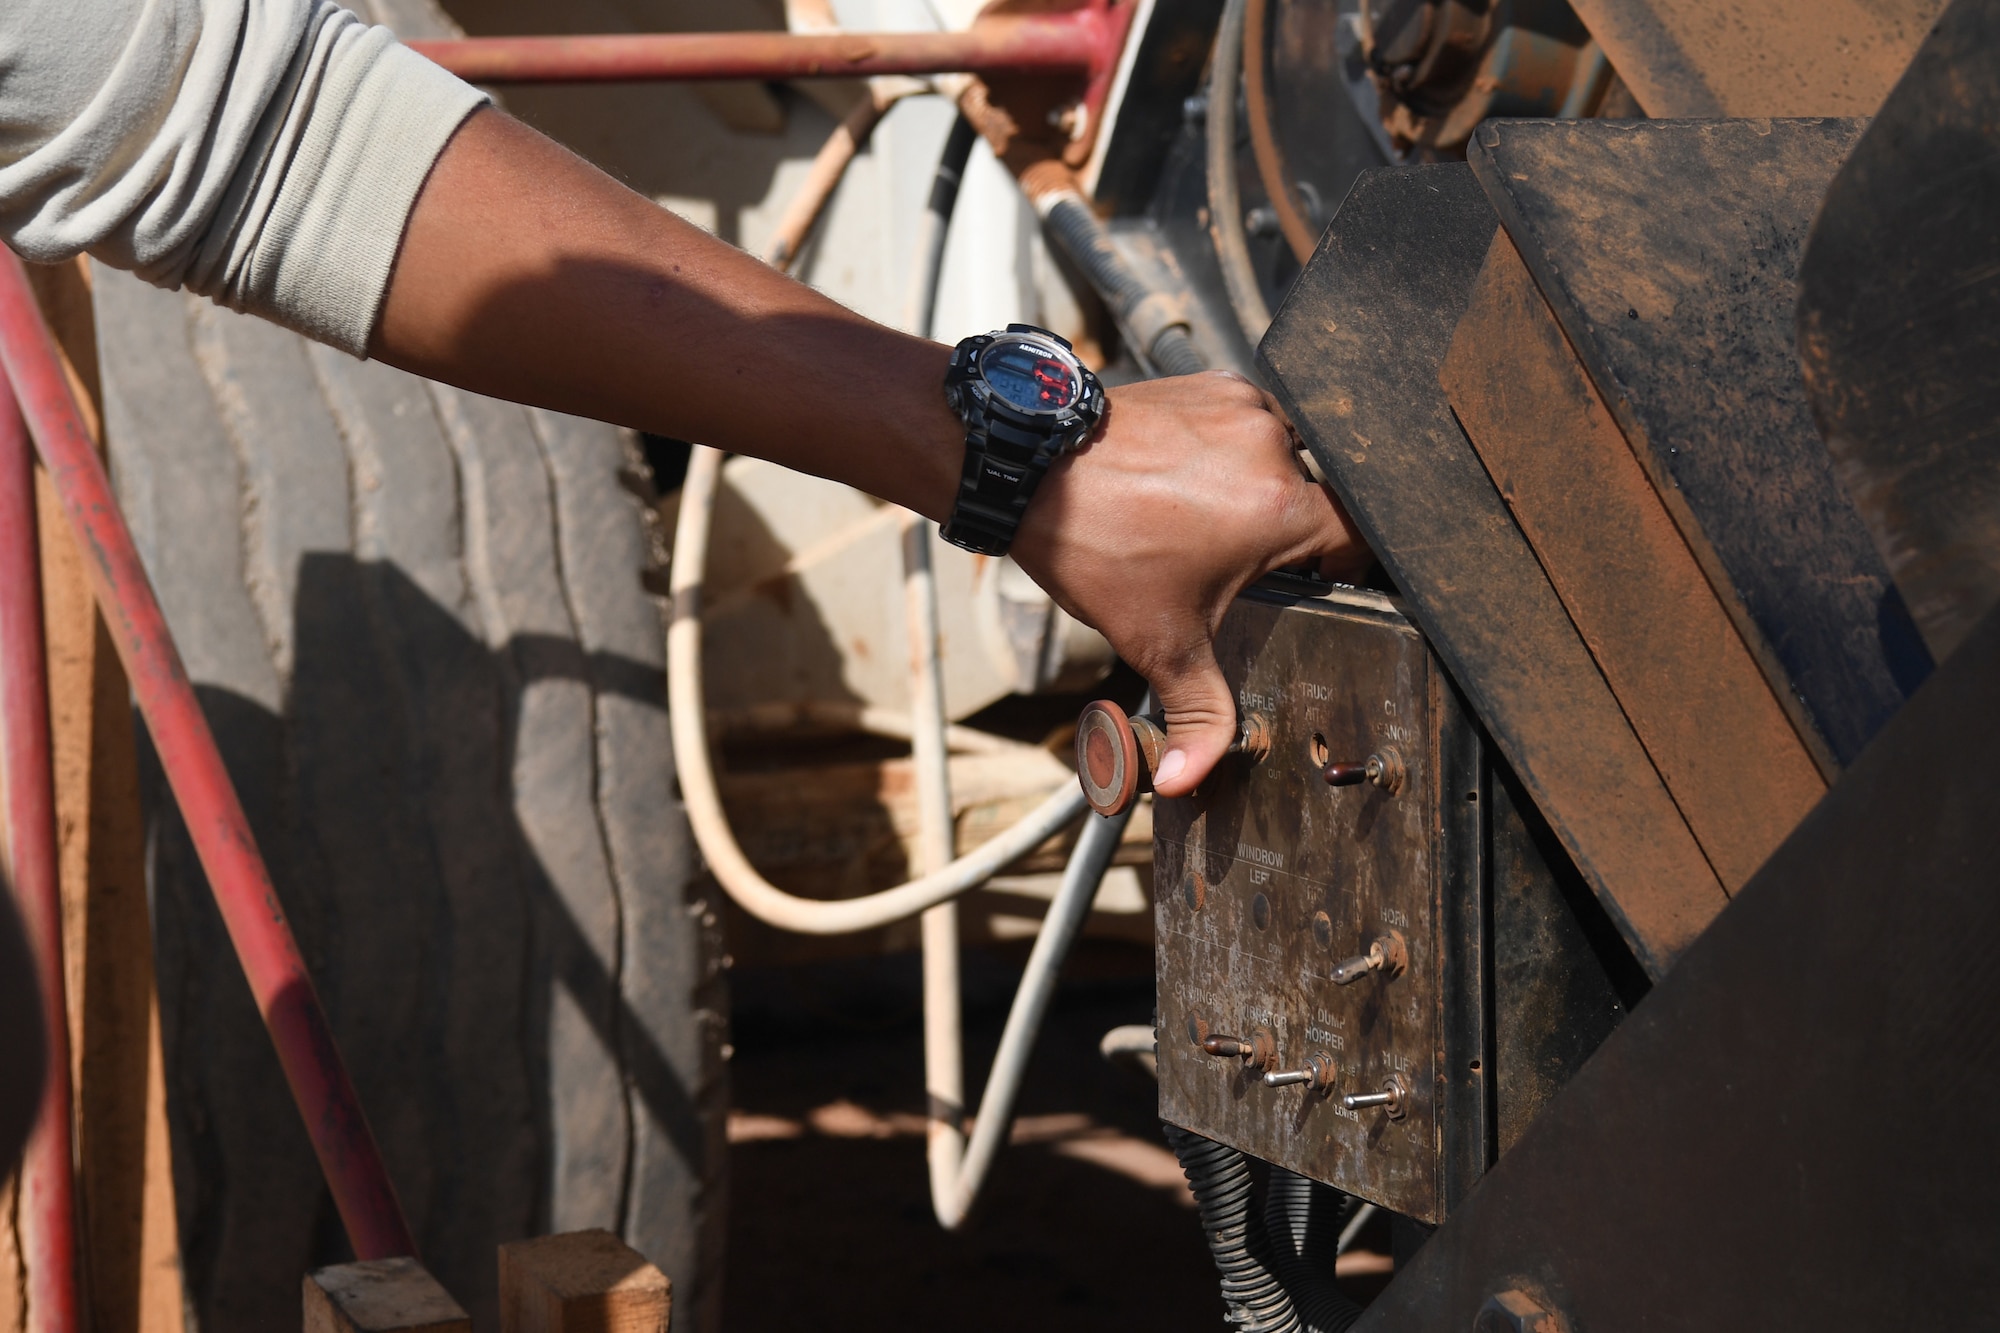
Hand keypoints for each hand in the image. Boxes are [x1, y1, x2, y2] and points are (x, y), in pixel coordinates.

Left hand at [1010, 371, 1368, 796]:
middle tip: (1250, 567)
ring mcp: (1245, 407)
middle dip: (1291, 537)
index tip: (1319, 590)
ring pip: (1284, 457)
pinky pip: (1249, 423)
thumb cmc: (1096, 546)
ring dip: (1262, 491)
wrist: (1030, 469)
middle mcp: (1274, 447)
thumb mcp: (1157, 641)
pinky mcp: (1215, 385)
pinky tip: (1195, 484)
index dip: (1347, 570)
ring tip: (1215, 524)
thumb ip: (1197, 713)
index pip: (1360, 539)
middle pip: (1319, 499)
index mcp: (1281, 509)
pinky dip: (1232, 453)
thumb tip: (1191, 780)